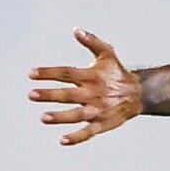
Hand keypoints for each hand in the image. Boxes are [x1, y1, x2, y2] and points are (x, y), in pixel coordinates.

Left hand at [29, 30, 143, 147]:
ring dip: (60, 117)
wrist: (139, 94)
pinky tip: (63, 140)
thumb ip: (92, 42)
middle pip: (68, 94)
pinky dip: (77, 137)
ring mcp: (97, 110)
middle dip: (49, 95)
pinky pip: (89, 132)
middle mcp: (93, 93)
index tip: (31, 73)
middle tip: (30, 94)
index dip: (48, 73)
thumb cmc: (117, 72)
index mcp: (91, 76)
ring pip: (77, 115)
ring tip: (43, 117)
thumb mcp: (107, 53)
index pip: (66, 73)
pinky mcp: (102, 124)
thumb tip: (76, 30)